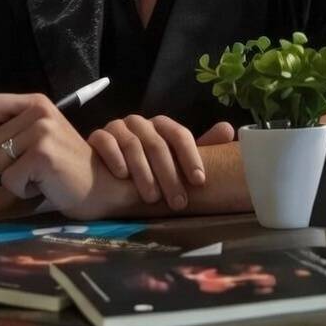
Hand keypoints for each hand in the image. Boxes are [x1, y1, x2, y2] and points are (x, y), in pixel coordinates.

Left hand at [0, 92, 115, 219]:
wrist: (99, 186)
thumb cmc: (62, 170)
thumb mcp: (29, 157)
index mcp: (35, 102)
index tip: (11, 147)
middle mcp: (39, 110)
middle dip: (4, 162)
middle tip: (33, 164)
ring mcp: (42, 130)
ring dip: (13, 176)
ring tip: (40, 172)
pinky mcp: (43, 153)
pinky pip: (8, 180)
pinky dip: (22, 189)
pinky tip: (45, 182)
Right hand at [88, 117, 234, 210]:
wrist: (97, 173)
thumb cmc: (140, 169)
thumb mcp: (170, 161)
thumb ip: (198, 148)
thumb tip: (229, 129)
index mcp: (159, 126)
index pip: (179, 134)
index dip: (191, 156)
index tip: (199, 181)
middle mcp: (139, 123)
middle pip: (157, 143)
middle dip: (170, 174)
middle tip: (178, 202)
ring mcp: (116, 127)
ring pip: (132, 144)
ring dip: (143, 172)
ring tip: (151, 198)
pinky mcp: (96, 137)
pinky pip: (105, 141)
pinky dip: (115, 157)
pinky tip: (122, 176)